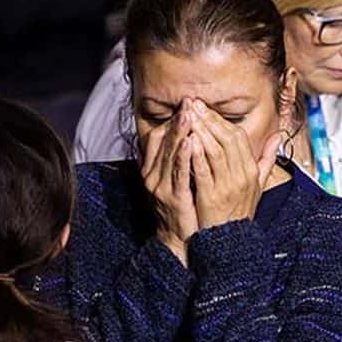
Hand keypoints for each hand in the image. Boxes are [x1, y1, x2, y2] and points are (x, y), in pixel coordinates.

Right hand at [141, 107, 197, 264]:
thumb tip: (188, 135)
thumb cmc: (183, 208)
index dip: (171, 121)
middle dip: (177, 120)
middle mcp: (151, 176)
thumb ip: (179, 158)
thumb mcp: (176, 180)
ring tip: (190, 115)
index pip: (157, 137)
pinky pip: (177, 173)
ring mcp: (159, 187)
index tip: (187, 106)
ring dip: (179, 133)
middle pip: (162, 142)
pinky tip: (190, 142)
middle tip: (189, 102)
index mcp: (152, 169)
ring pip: (169, 154)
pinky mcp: (171, 197)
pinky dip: (182, 156)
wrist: (180, 240)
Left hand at [189, 100, 279, 229]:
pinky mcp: (212, 196)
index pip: (237, 136)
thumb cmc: (239, 212)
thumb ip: (266, 159)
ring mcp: (228, 186)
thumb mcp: (258, 185)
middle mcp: (242, 175)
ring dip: (201, 131)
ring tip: (188, 115)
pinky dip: (196, 154)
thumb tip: (277, 136)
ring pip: (215, 151)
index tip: (205, 107)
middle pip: (226, 139)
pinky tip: (187, 141)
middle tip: (193, 103)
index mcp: (251, 170)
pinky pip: (204, 171)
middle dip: (209, 119)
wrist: (230, 241)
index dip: (220, 120)